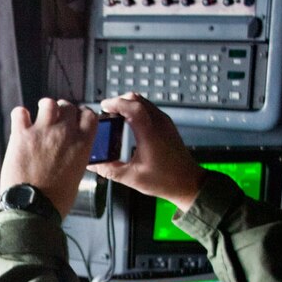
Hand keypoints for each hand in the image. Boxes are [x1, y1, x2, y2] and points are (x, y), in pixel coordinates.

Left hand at [0, 97, 97, 208]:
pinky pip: (20, 112)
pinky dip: (20, 115)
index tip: (77, 117)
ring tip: (40, 116)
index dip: (82, 115)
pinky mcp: (22, 135)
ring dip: (44, 108)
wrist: (33, 208)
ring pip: (47, 103)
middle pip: (68, 107)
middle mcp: (64, 133)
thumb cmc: (55, 199)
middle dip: (63, 110)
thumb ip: (76, 156)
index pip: (90, 116)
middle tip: (57, 119)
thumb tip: (70, 150)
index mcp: (82, 144)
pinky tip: (21, 122)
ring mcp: (43, 132)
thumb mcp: (77, 175)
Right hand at [89, 94, 206, 211]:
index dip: (116, 103)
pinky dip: (137, 109)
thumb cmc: (164, 180)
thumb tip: (93, 164)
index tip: (104, 107)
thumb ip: (110, 170)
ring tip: (115, 116)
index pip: (133, 107)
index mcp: (150, 134)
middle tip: (106, 112)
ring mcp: (165, 122)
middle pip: (137, 99)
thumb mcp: (133, 178)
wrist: (188, 182)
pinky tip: (128, 122)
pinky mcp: (167, 125)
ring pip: (144, 102)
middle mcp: (159, 123)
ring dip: (128, 104)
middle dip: (119, 102)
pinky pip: (150, 109)